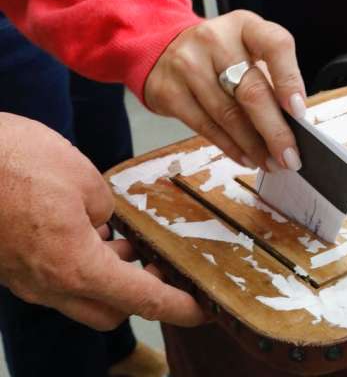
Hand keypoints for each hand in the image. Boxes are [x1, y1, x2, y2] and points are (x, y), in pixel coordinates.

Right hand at [0, 113, 204, 330]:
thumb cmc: (12, 163)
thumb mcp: (82, 178)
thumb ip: (103, 209)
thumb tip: (101, 222)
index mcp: (75, 267)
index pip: (141, 300)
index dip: (176, 307)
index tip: (201, 309)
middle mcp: (49, 284)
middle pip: (111, 309)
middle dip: (143, 295)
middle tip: (165, 267)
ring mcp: (25, 279)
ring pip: (82, 296)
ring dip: (113, 277)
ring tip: (134, 245)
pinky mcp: (11, 265)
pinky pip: (58, 278)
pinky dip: (84, 264)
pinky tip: (95, 233)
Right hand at [144, 10, 305, 171]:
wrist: (163, 49)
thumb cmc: (219, 54)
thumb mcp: (247, 49)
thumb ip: (271, 78)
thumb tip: (293, 124)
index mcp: (245, 25)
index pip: (275, 45)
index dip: (290, 79)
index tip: (299, 111)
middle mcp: (215, 40)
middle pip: (251, 90)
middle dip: (275, 130)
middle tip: (290, 156)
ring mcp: (188, 64)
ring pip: (228, 115)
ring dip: (254, 146)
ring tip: (271, 162)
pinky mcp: (169, 91)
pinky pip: (206, 127)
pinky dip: (230, 147)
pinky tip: (246, 156)